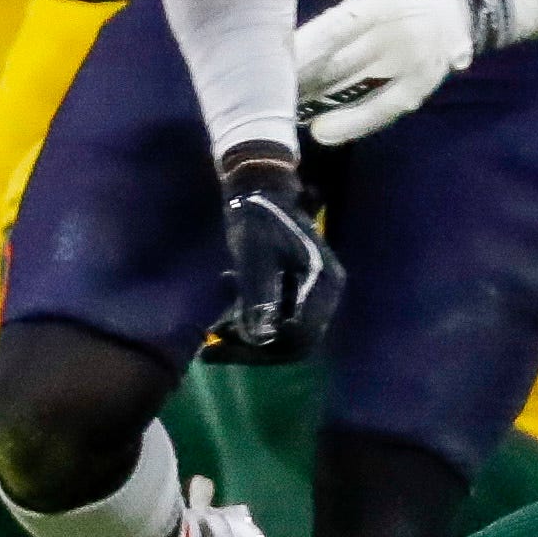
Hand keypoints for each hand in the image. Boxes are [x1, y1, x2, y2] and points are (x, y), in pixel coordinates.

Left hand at [207, 144, 342, 362]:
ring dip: (249, 336)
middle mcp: (325, 292)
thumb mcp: (254, 256)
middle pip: (294, 341)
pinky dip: (251, 319)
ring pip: (283, 333)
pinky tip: (227, 307)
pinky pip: (278, 317)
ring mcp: (313, 291)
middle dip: (253, 348)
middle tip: (212, 346)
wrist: (259, 186)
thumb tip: (261, 339)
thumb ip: (259, 295)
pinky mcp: (298, 289)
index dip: (263, 350)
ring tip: (214, 328)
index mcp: (323, 284)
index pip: (301, 338)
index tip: (224, 346)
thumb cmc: (257, 217)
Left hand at [291, 0, 537, 144]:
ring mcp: (408, 65)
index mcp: (379, 2)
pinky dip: (353, 123)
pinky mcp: (419, 87)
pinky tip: (322, 132)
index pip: (333, 29)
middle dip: (298, 79)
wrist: (468, 4)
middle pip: (337, 63)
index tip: (268, 60)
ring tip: (281, 112)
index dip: (300, 48)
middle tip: (261, 92)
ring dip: (315, 102)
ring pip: (353, 88)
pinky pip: (382, 110)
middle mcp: (393, 35)